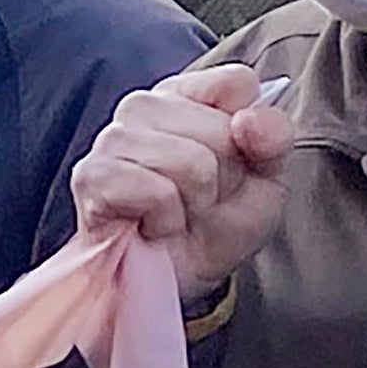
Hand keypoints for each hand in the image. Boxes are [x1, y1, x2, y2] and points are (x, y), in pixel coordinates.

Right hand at [71, 62, 301, 293]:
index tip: (237, 166)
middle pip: (218, 130)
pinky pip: (155, 191)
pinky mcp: (92, 176)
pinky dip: (166, 220)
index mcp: (186, 94)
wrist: (181, 283)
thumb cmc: (217, 225)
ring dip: (193, 203)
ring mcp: (113, 138)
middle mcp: (144, 106)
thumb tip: (249, 120)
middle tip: (201, 202)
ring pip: (188, 161)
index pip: (238, 84)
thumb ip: (273, 138)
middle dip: (222, 180)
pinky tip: (153, 226)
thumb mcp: (267, 181)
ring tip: (177, 214)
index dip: (252, 136)